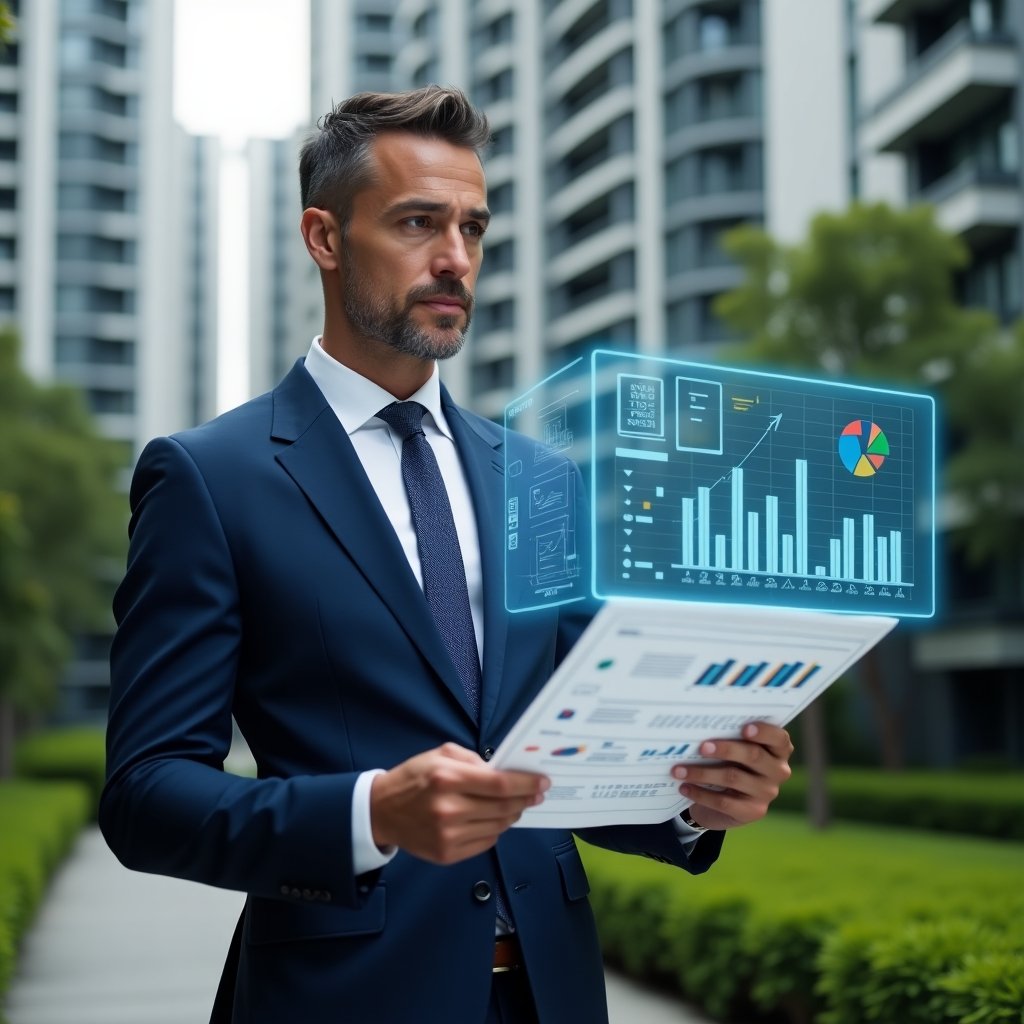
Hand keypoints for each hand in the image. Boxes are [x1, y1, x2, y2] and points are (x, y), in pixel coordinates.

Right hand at [370, 743, 549, 863]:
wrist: (381, 812)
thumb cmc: (414, 777)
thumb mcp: (440, 755)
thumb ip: (474, 760)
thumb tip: (505, 772)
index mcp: (448, 778)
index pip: (500, 784)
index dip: (526, 784)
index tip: (543, 782)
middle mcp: (449, 809)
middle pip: (504, 808)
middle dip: (525, 799)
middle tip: (536, 794)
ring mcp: (448, 836)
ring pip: (498, 827)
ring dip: (512, 815)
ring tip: (516, 805)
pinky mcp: (447, 854)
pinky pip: (485, 843)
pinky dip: (495, 830)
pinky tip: (493, 819)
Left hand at [672, 722, 792, 830]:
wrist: (726, 802)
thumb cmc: (731, 762)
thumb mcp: (736, 749)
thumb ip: (731, 736)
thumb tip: (702, 726)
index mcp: (778, 750)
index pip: (779, 739)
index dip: (764, 732)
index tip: (744, 728)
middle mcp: (778, 771)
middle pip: (753, 756)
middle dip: (726, 749)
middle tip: (701, 747)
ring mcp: (767, 793)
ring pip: (733, 778)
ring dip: (702, 773)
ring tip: (678, 770)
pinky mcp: (753, 812)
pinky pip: (724, 802)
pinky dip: (701, 793)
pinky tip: (684, 787)